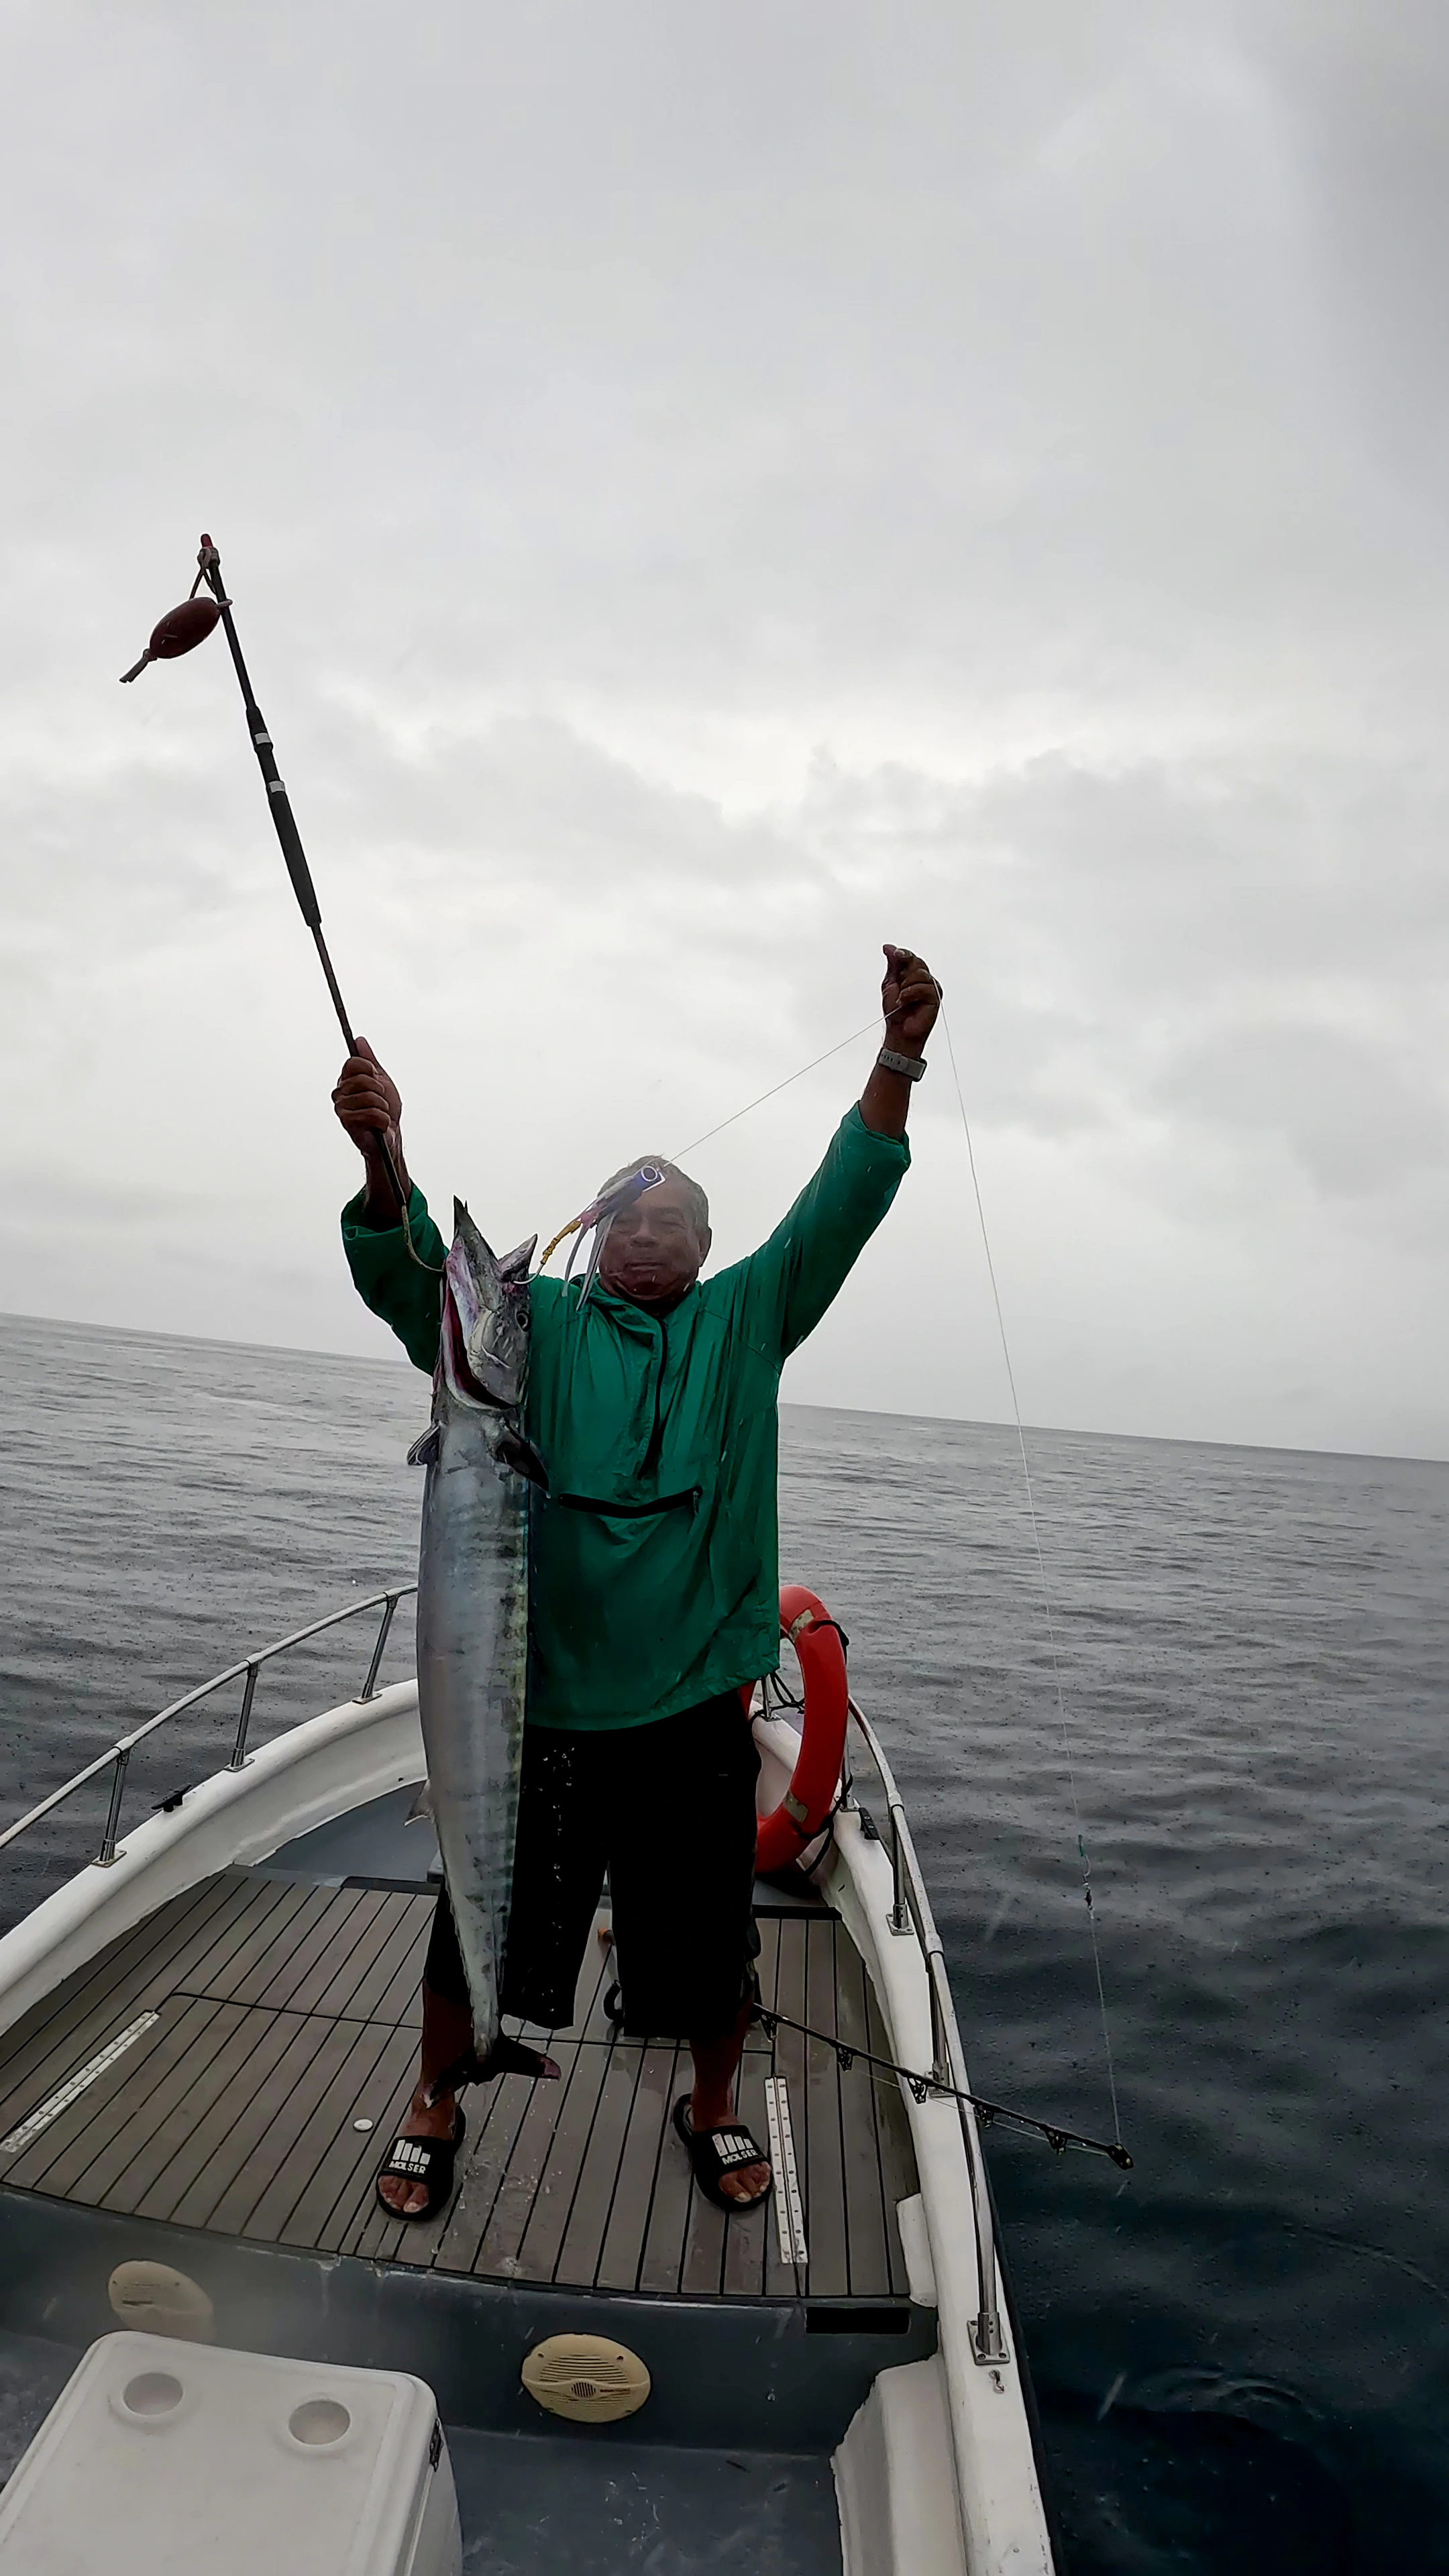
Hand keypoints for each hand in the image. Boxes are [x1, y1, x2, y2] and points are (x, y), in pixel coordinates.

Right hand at [332, 1037, 409, 1222]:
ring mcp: (341, 1109)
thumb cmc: (385, 1109)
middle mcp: (340, 1093)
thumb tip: (359, 1040)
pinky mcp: (347, 1123)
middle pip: (361, 1079)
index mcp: (346, 1081)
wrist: (390, 1136)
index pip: (352, 1063)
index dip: (368, 1069)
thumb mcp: (381, 1080)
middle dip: (379, 1090)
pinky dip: (381, 1119)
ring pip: (367, 1097)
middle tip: (382, 1101)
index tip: (376, 1077)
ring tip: (382, 1114)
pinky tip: (380, 1124)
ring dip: (382, 1107)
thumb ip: (370, 1061)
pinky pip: (369, 1113)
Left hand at [881, 945, 939, 1053]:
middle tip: (898, 986)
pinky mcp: (935, 997)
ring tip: (901, 999)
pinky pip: (923, 987)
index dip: (904, 954)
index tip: (896, 953)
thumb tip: (888, 947)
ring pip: (920, 973)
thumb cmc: (895, 1010)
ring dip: (906, 986)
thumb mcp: (890, 983)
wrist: (899, 1030)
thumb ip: (892, 965)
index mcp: (913, 974)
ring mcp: (931, 987)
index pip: (911, 957)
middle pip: (917, 962)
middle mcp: (924, 979)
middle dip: (904, 972)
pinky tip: (905, 1001)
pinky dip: (910, 993)